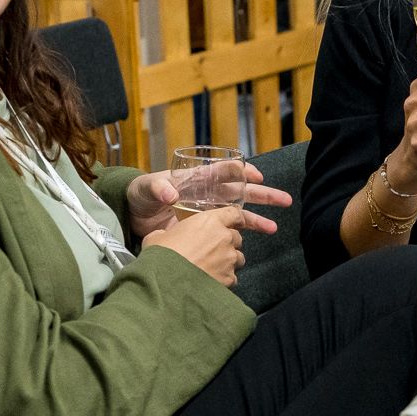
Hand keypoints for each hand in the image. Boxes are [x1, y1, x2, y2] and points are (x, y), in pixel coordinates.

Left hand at [125, 165, 289, 239]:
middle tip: (284, 200)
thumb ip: (157, 189)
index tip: (257, 175)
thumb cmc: (139, 195)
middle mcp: (207, 193)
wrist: (132, 216)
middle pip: (240, 192)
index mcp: (196, 178)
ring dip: (257, 219)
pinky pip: (226, 230)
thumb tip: (170, 194)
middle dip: (262, 195)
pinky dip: (239, 236)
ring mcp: (207, 211)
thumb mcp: (146, 188)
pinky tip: (251, 244)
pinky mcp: (203, 227)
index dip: (241, 171)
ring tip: (275, 227)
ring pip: (238, 213)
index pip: (224, 171)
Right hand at [141, 205, 250, 286]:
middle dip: (228, 243)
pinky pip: (232, 277)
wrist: (166, 285)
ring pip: (238, 258)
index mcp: (209, 221)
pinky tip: (210, 281)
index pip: (234, 213)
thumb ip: (169, 232)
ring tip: (212, 268)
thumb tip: (164, 236)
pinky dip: (225, 279)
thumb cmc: (161, 256)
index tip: (236, 222)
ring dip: (228, 261)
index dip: (236, 218)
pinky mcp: (229, 278)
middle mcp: (224, 238)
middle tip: (213, 250)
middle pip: (236, 237)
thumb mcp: (157, 236)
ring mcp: (229, 259)